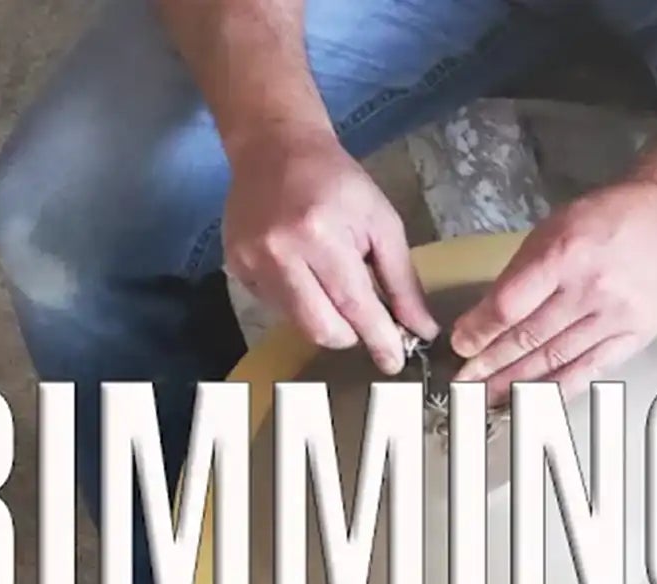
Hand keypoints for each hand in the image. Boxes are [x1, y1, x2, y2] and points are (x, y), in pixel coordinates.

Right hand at [222, 126, 434, 371]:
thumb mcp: (382, 223)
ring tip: (333, 284)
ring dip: (326, 318)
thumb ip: (401, 280)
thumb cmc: (338, 183)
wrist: (275, 147)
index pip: (354, 306)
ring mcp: (251, 261)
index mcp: (320, 234)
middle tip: (366, 321)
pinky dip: (300, 303)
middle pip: (321, 328)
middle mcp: (279, 252)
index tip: (394, 363)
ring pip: (298, 324)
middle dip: (351, 335)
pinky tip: (304, 271)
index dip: (378, 339)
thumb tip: (420, 330)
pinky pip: (276, 308)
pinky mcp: (235, 266)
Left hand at [449, 179, 656, 401]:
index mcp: (564, 254)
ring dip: (517, 384)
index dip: (481, 331)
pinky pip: (588, 371)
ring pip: (555, 360)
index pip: (510, 305)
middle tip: (465, 385)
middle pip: (530, 338)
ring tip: (489, 399)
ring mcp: (615, 318)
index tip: (462, 346)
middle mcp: (590, 289)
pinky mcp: (634, 337)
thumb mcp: (554, 228)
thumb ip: (522, 274)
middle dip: (491, 364)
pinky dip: (557, 389)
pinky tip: (534, 402)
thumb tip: (486, 319)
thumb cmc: (603, 220)